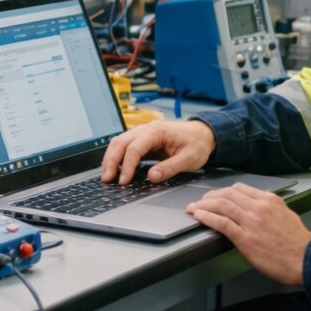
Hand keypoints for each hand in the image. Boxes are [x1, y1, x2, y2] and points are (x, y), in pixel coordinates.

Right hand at [99, 119, 214, 184]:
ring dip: (110, 158)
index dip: (127, 166)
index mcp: (157, 131)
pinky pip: (124, 146)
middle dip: (111, 161)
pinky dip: (117, 157)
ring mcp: (142, 133)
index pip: (134, 148)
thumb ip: (170, 168)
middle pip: (120, 142)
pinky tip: (115, 168)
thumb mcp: (189, 159)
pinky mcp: (142, 140)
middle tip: (106, 179)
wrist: (203, 134)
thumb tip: (152, 177)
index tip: (124, 181)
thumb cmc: (197, 143)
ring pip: (119, 142)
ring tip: (106, 175)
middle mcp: (146, 129)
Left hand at [187, 183, 310, 285]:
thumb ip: (270, 208)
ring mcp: (251, 222)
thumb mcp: (286, 215)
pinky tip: (199, 216)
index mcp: (269, 200)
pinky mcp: (245, 238)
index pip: (239, 189)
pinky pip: (221, 222)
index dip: (222, 191)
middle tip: (200, 201)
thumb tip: (257, 205)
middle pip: (226, 194)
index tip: (214, 196)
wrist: (306, 260)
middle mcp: (259, 207)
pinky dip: (207, 217)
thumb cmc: (298, 243)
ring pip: (221, 205)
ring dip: (203, 205)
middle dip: (209, 197)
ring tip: (194, 208)